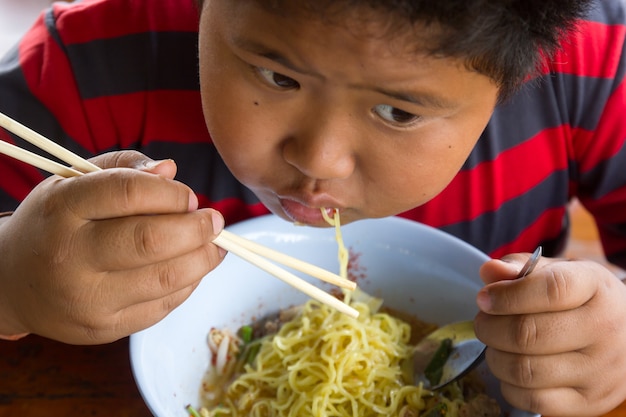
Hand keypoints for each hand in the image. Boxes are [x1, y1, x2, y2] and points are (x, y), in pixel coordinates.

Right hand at [0, 151, 225, 343]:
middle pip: (151, 240)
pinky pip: (163, 306)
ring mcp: (87, 298)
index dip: (172, 193)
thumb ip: (123, 169)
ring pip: (165, 278)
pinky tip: (192, 268)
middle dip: (197, 228)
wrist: (11, 283)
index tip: (190, 196)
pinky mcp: (104, 328)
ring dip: (203, 258)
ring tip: (213, 244)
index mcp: (62, 209)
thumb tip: (171, 170)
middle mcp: (71, 256)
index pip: (129, 193)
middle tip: (214, 220)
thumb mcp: (73, 183)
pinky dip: (188, 284)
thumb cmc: (54, 224)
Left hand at [475, 253, 625, 415]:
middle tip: (484, 323)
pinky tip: (511, 368)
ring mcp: (600, 371)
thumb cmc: (583, 299)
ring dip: (495, 357)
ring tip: (495, 345)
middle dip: (490, 328)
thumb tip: (490, 272)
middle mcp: (604, 330)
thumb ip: (521, 268)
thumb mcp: (559, 272)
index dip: (507, 295)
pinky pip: (533, 401)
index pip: (550, 290)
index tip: (484, 298)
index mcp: (595, 288)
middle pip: (527, 334)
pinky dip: (509, 385)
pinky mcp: (590, 403)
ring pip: (524, 370)